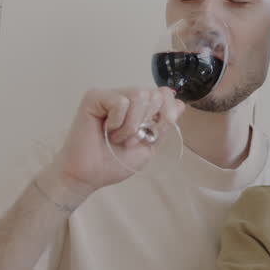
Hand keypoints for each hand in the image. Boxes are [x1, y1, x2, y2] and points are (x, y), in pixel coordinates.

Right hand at [41, 87, 184, 202]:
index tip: (154, 134)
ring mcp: (110, 95)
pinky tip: (107, 130)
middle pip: (155, 94)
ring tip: (118, 137)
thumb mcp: (148, 146)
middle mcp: (126, 97)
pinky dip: (118, 122)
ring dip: (132, 125)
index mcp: (140, 108)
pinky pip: (120, 101)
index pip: (165, 94)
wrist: (90, 175)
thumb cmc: (114, 162)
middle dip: (148, 123)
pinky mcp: (95, 97)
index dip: (167, 114)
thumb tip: (180, 104)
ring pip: (139, 95)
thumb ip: (163, 126)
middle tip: (131, 140)